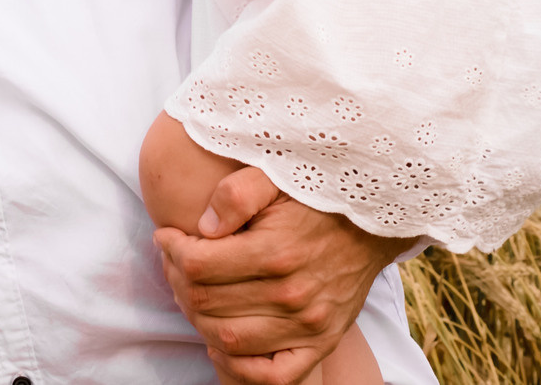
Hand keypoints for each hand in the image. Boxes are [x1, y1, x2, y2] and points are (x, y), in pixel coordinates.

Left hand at [157, 182, 405, 384]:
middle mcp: (291, 294)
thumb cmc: (318, 197)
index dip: (171, 249)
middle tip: (174, 261)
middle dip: (177, 279)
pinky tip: (220, 344)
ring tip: (192, 292)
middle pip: (205, 302)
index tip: (166, 236)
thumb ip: (238, 193)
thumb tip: (204, 227)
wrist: (374, 222)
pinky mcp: (321, 342)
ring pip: (227, 339)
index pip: (198, 264)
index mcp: (276, 251)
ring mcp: (307, 324)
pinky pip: (273, 375)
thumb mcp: (278, 174)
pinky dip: (239, 367)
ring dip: (197, 319)